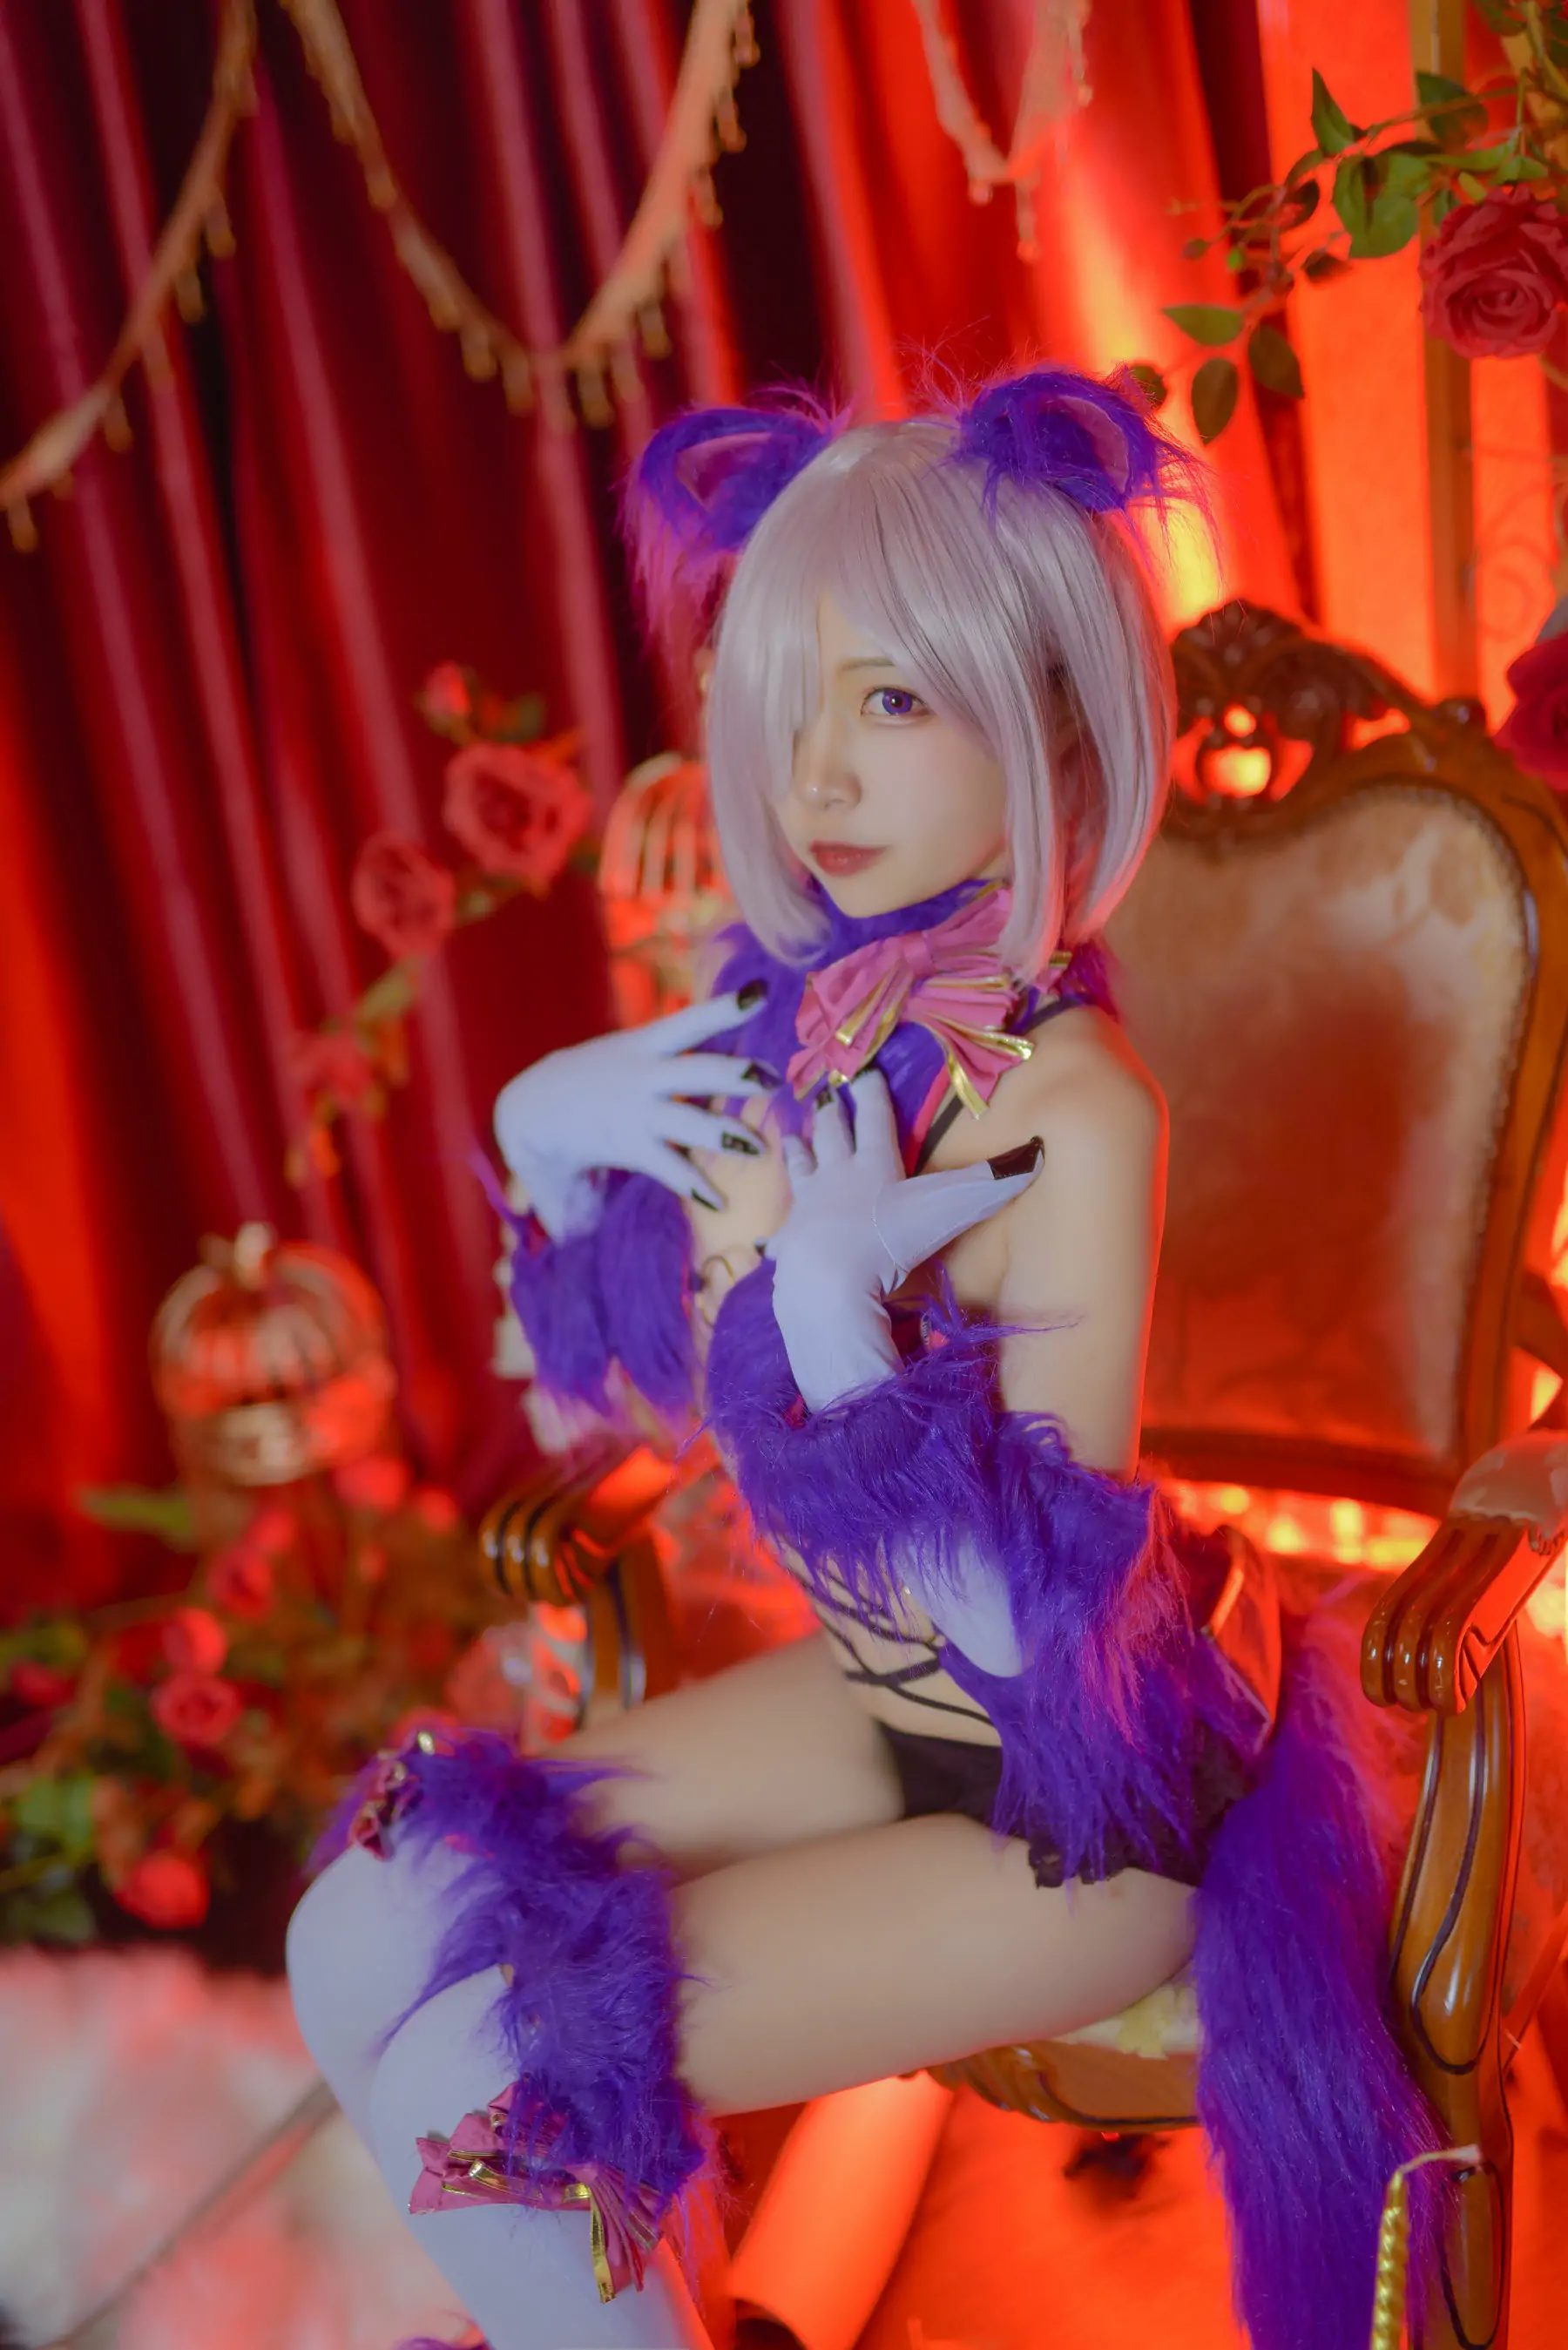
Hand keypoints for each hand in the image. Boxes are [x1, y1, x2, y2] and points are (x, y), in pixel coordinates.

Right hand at [493, 991, 773, 1237]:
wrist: (527, 1111)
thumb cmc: (585, 1081)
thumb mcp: (622, 1054)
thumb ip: (665, 1055)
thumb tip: (717, 1041)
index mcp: (644, 1045)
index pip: (692, 1021)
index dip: (727, 1007)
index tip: (762, 995)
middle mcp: (645, 1075)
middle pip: (701, 1071)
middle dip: (738, 1075)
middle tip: (774, 1079)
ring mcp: (638, 1112)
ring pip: (692, 1124)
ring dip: (727, 1135)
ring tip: (760, 1147)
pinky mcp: (627, 1146)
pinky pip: (668, 1168)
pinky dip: (694, 1184)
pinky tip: (718, 1200)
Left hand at [765, 1070, 1041, 1410]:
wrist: (826, 1282)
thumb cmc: (888, 1240)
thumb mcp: (947, 1209)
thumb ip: (991, 1184)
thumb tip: (1036, 1153)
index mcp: (872, 1164)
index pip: (875, 1117)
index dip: (872, 1093)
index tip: (865, 1072)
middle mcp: (835, 1177)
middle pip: (831, 1136)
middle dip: (831, 1115)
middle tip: (826, 1098)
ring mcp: (807, 1208)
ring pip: (801, 1171)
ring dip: (799, 1154)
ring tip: (794, 1140)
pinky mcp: (788, 1244)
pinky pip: (782, 1231)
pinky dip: (780, 1229)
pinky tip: (773, 1235)